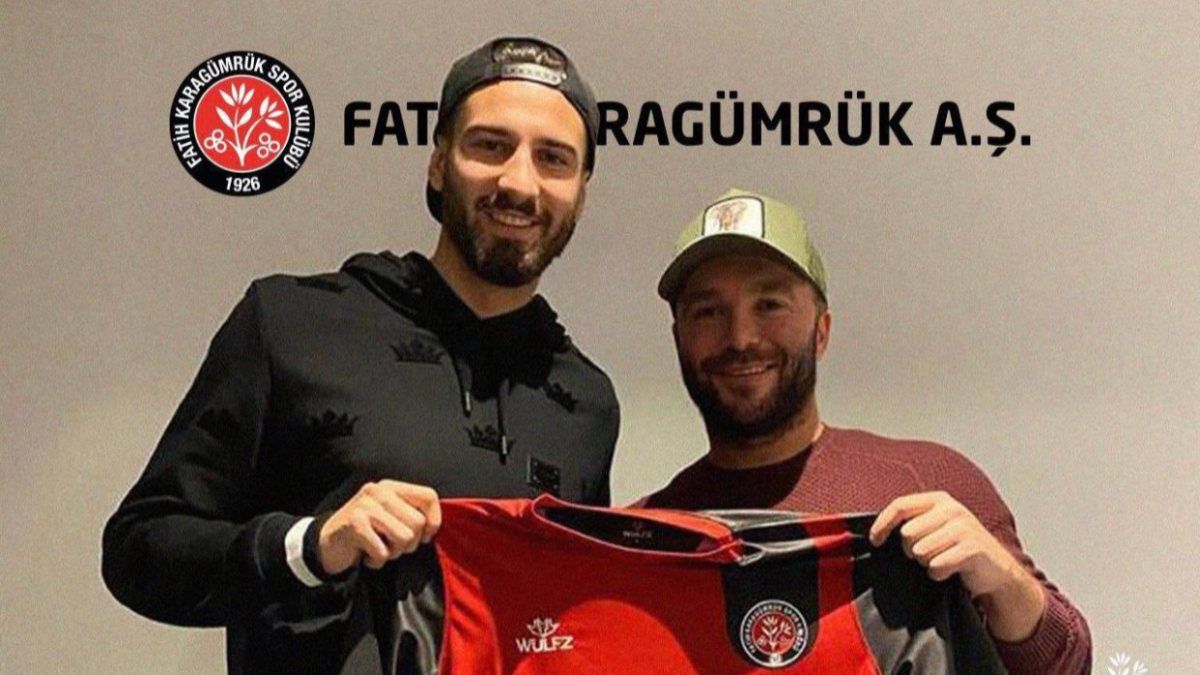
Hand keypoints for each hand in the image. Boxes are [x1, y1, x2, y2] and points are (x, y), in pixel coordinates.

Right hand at [318, 480, 441, 575]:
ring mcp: (366, 507)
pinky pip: (383, 551)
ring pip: (404, 537)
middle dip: (410, 544)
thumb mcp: (389, 516)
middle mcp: (379, 492)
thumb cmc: (366, 532)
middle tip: (392, 545)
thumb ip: (410, 514)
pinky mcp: (355, 525)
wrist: (327, 543)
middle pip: (418, 523)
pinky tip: (365, 555)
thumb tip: (435, 525)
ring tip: (379, 548)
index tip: (425, 536)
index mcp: (391, 487)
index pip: (428, 496)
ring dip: (393, 553)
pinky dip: (376, 561)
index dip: (434, 520)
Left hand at [869, 491, 1044, 640]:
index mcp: (939, 500)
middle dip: (912, 550)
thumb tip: (875, 532)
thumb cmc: (957, 548)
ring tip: (943, 560)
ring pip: (920, 552)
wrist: (996, 569)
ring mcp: (964, 528)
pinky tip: (952, 571)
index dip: (882, 524)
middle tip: (929, 554)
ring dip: (927, 563)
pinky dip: (939, 574)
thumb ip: (911, 522)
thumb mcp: (935, 527)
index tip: (875, 541)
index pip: (900, 505)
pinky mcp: (973, 549)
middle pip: (907, 534)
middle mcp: (952, 509)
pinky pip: (937, 566)